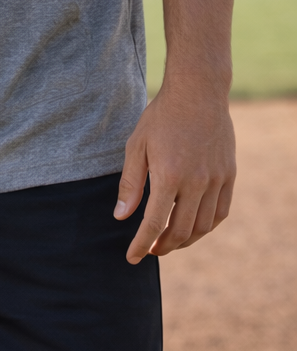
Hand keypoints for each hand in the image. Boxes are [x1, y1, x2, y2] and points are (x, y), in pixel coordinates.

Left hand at [115, 84, 235, 263]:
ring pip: (203, 226)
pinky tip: (193, 227)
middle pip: (181, 231)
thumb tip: (121, 216)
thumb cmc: (161, 117)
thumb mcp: (137, 146)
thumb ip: (131, 183)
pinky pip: (220, 212)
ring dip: (185, 241)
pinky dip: (207, 227)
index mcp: (169, 176)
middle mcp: (196, 182)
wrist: (198, 93)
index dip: (142, 245)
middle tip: (150, 250)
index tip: (132, 257)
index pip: (154, 223)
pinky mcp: (229, 175)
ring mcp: (216, 180)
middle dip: (163, 247)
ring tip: (169, 242)